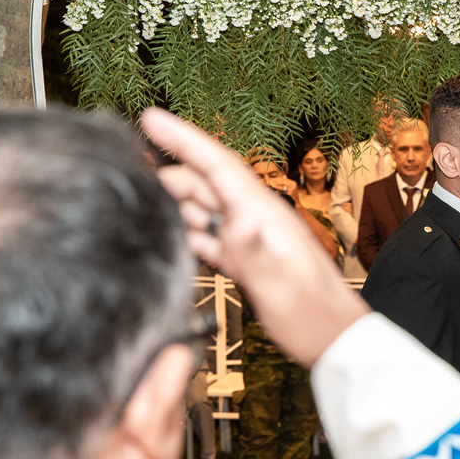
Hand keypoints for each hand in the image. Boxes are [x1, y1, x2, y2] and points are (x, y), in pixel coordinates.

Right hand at [142, 108, 368, 365]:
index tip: (149, 117)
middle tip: (123, 171)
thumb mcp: (281, 288)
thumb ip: (255, 255)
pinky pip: (212, 235)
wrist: (336, 342)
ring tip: (136, 198)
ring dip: (175, 201)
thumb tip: (235, 222)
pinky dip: (188, 230)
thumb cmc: (313, 318)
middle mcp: (257, 220)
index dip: (184, 139)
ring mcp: (253, 238)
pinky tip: (168, 233)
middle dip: (168, 172)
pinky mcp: (248, 260)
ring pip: (207, 208)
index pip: (219, 166)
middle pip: (206, 183)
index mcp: (264, 215)